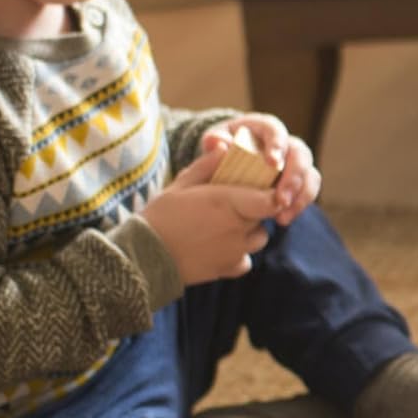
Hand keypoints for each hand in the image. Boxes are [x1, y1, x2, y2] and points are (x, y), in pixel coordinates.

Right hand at [140, 151, 277, 284]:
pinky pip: (245, 260)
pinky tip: (220, 247)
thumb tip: (224, 148)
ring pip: (259, 238)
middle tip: (231, 205)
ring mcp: (235, 251)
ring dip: (249, 231)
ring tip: (225, 225)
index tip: (265, 189)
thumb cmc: (160, 216)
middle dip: (254, 208)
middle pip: (264, 216)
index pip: (272, 199)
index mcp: (229, 203)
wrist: (144, 257)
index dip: (273, 194)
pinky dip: (239, 255)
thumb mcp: (180, 184)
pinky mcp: (228, 269)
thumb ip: (206, 166)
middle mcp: (238, 228)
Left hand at [201, 113, 321, 224]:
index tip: (272, 163)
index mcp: (264, 128)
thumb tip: (221, 145)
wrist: (230, 159)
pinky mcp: (299, 179)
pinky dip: (299, 206)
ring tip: (283, 217)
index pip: (276, 131)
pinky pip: (308, 190)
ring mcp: (295, 162)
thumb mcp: (214, 141)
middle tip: (281, 200)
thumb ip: (214, 141)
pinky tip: (283, 219)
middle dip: (294, 178)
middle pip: (300, 154)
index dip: (277, 145)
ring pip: (310, 174)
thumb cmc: (222, 147)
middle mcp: (285, 142)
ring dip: (301, 196)